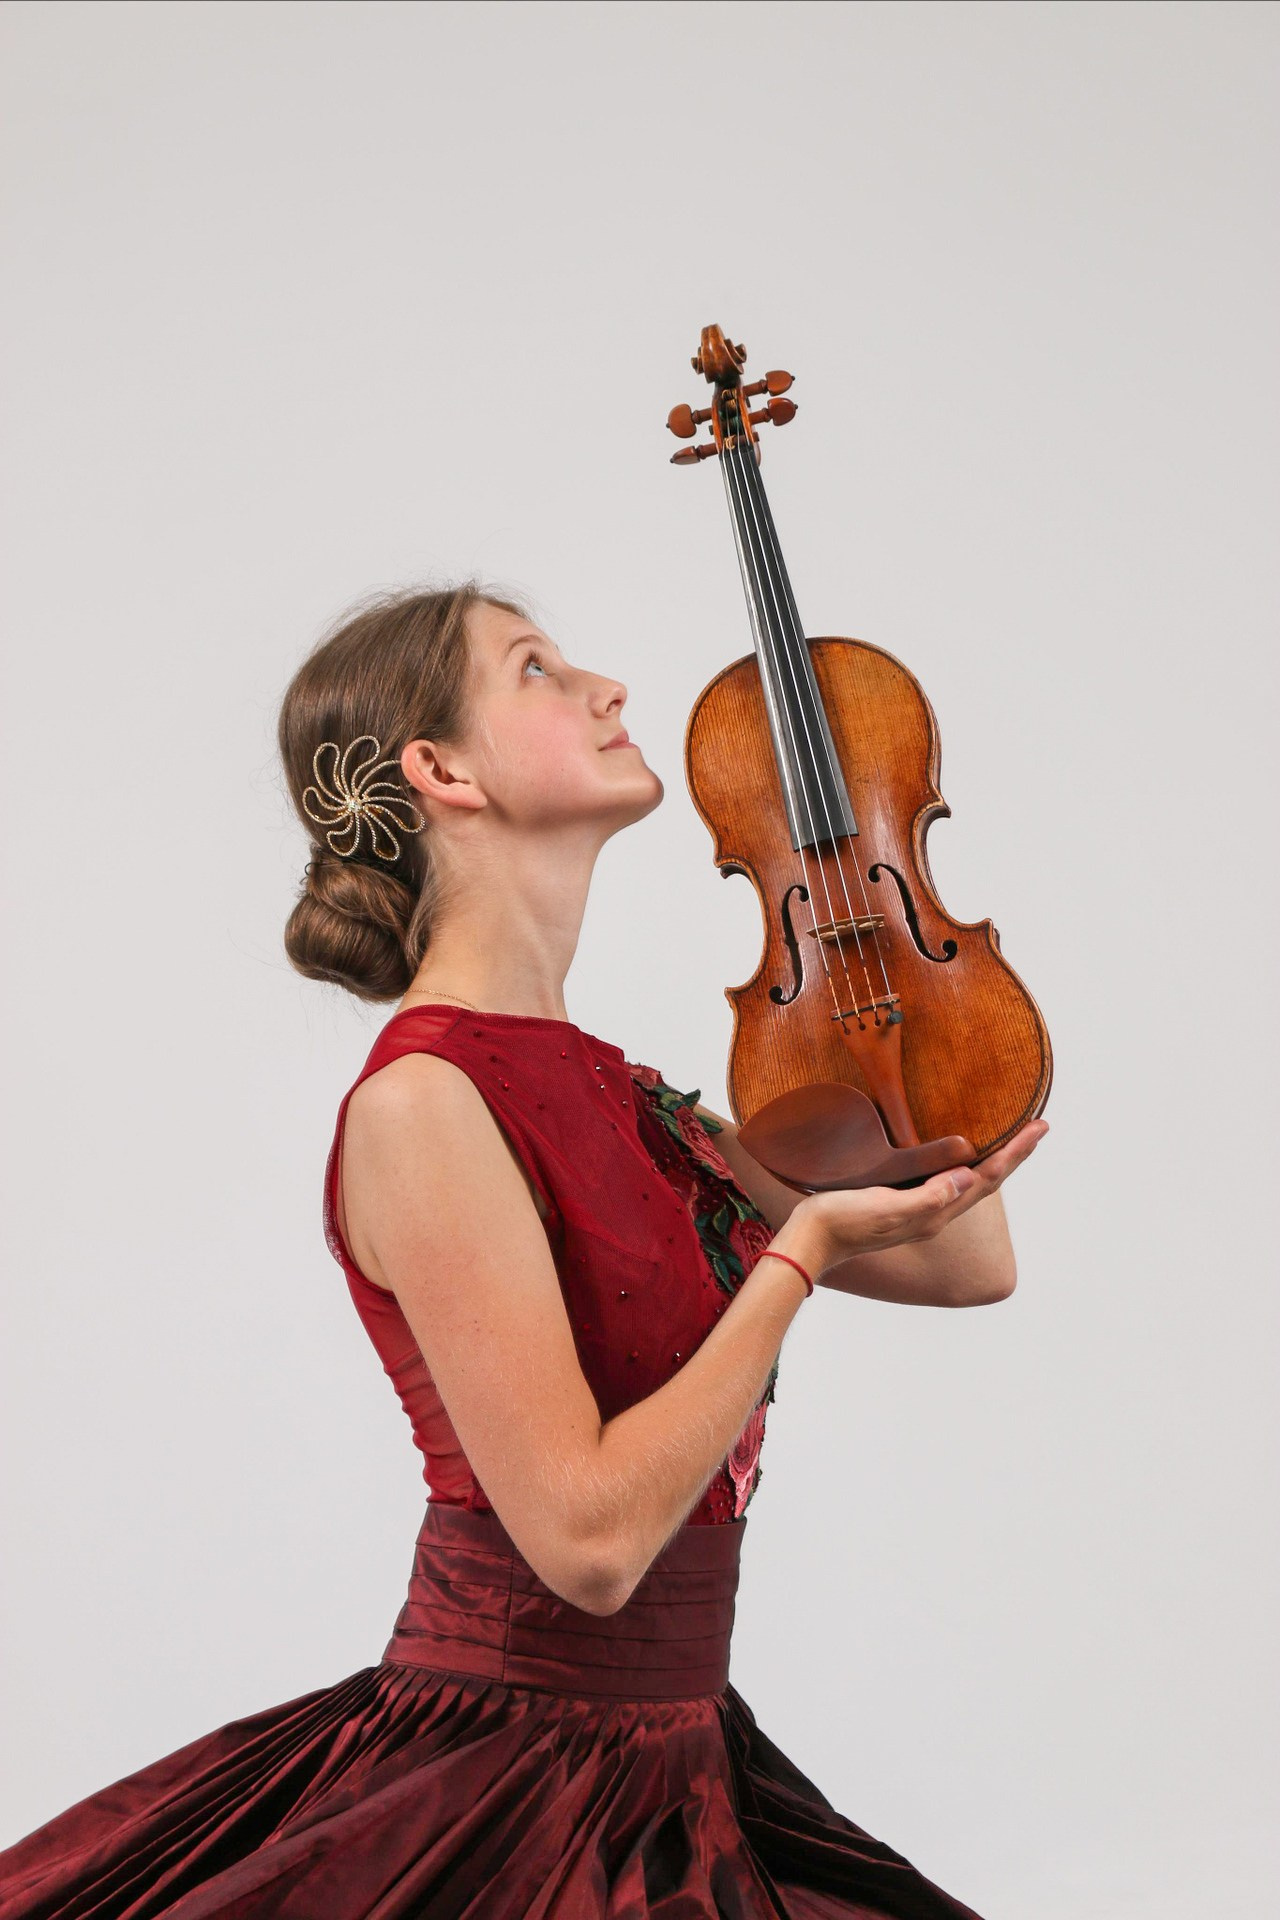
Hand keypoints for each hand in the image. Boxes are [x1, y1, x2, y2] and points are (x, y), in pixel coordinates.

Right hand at [796, 1119, 1047, 1277]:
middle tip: (1037, 1127)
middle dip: (1013, 1153)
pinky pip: (944, 1179)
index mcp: (935, 1213)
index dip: (1015, 1153)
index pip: (987, 1178)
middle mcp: (934, 1213)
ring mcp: (918, 1208)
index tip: (1040, 1128)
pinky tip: (958, 1154)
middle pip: (986, 1179)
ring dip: (993, 1158)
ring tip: (1011, 1138)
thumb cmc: (842, 1222)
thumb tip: (966, 1177)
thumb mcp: (886, 1208)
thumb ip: (928, 1197)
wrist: (810, 1241)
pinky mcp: (900, 1200)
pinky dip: (963, 1162)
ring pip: (968, 1180)